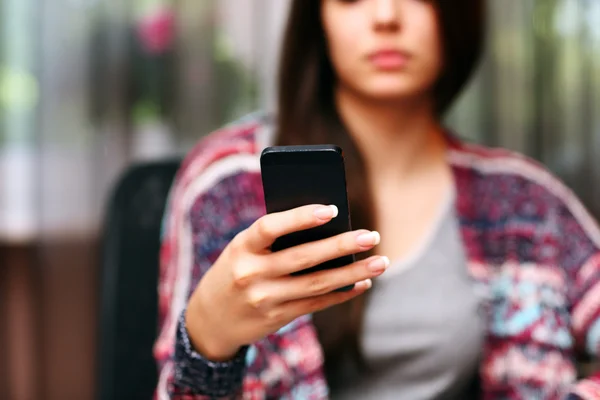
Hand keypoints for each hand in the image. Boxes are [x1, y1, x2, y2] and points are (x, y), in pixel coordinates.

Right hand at [185, 204, 388, 360]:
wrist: (209, 319)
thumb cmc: (235, 269)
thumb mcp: (243, 250)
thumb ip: (275, 239)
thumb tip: (327, 227)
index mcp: (241, 247)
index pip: (270, 228)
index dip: (300, 217)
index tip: (332, 209)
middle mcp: (251, 274)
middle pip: (303, 258)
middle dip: (341, 245)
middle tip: (372, 235)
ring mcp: (264, 299)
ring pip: (316, 284)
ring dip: (352, 272)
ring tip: (380, 261)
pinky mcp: (277, 318)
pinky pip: (316, 304)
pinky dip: (342, 293)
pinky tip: (362, 282)